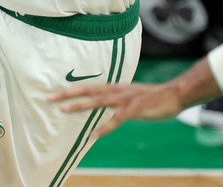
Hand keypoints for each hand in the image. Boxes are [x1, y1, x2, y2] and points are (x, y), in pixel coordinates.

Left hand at [48, 82, 182, 137]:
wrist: (174, 94)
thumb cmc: (151, 96)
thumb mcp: (128, 94)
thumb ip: (114, 97)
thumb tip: (101, 101)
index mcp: (113, 87)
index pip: (87, 87)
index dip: (70, 89)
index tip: (53, 92)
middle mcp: (115, 91)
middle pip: (87, 91)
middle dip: (67, 95)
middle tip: (48, 98)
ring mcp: (124, 100)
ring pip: (97, 102)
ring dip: (80, 106)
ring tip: (63, 110)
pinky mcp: (134, 110)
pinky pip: (116, 119)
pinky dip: (104, 127)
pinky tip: (93, 134)